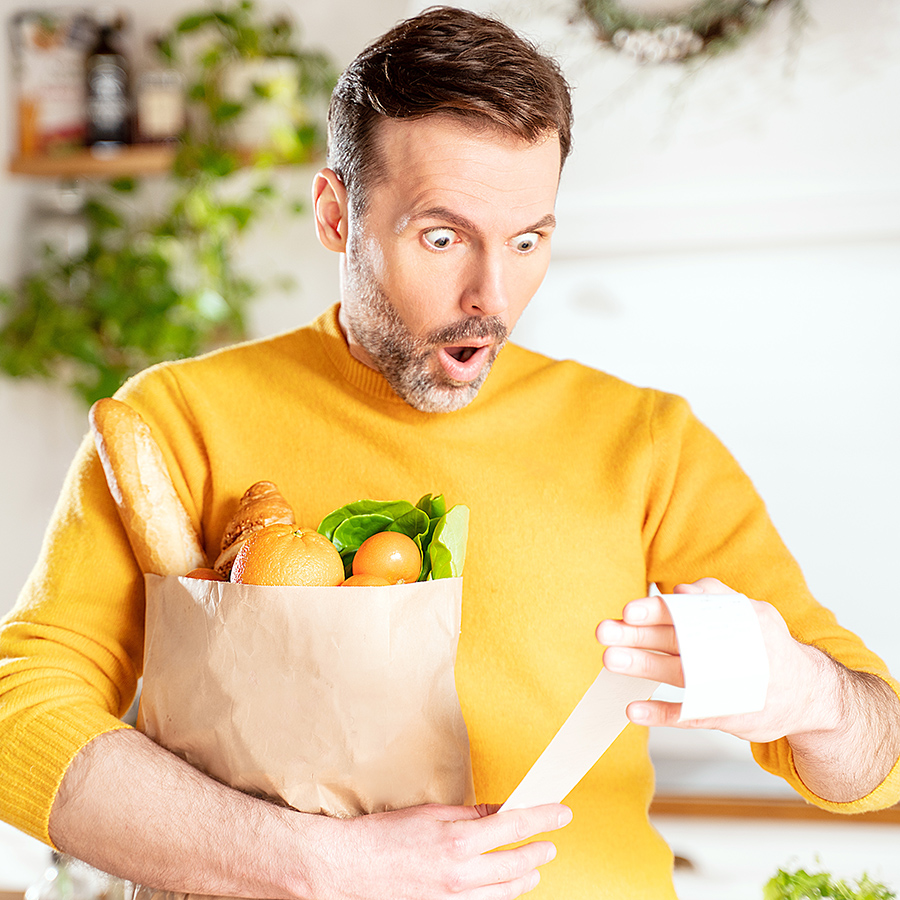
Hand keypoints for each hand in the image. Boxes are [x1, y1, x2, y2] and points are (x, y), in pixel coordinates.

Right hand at [307, 801, 571, 899]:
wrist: (351, 867)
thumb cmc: (386, 836)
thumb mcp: (431, 813)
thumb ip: (471, 814)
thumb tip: (500, 811)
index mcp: (459, 839)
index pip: (515, 825)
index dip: (544, 818)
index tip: (562, 813)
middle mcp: (461, 872)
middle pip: (518, 863)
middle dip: (539, 851)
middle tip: (551, 844)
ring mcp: (455, 899)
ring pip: (506, 893)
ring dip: (525, 878)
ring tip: (534, 868)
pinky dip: (500, 897)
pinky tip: (505, 888)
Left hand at [595, 577, 834, 742]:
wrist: (811, 694)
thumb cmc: (769, 646)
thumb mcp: (754, 614)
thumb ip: (716, 597)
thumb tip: (681, 590)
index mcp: (734, 622)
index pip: (689, 613)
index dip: (658, 611)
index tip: (628, 611)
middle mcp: (730, 652)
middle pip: (676, 640)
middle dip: (638, 636)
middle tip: (604, 632)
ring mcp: (728, 687)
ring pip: (678, 673)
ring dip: (642, 666)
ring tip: (610, 660)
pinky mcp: (727, 716)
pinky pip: (689, 715)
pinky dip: (661, 714)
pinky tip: (633, 710)